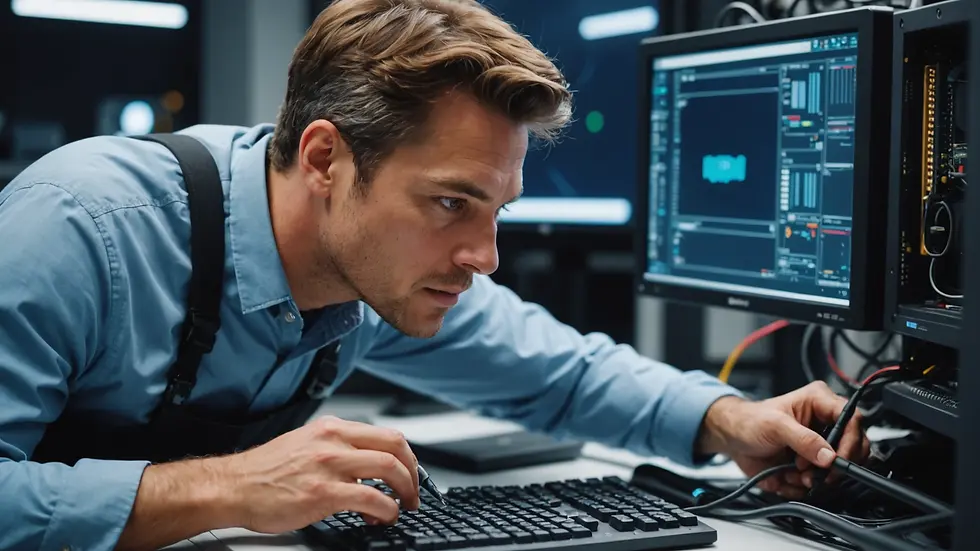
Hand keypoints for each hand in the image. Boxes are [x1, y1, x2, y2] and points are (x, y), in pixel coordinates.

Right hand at [219, 416, 419, 532]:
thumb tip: (365, 468)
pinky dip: (386, 510)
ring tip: (402, 506)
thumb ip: (336, 450)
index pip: (386, 434)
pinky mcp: (323, 492)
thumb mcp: (305, 445)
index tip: (410, 473)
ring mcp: (329, 465)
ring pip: (389, 468)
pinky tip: (381, 518)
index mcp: (331, 429)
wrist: (232, 487)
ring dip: (405, 491)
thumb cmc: (263, 472)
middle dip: (413, 472)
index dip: (407, 457)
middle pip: (395, 446)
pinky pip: (371, 499)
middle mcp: (333, 441)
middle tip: (413, 492)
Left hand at [698, 381, 869, 498]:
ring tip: (793, 473)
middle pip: (853, 447)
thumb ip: (803, 440)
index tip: (837, 460)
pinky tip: (787, 476)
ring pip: (838, 469)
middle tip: (813, 473)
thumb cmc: (749, 421)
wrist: (732, 438)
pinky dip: (804, 485)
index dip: (850, 441)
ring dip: (816, 478)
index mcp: (819, 402)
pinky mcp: (811, 464)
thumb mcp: (775, 426)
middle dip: (833, 466)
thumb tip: (828, 457)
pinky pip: (820, 482)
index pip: (852, 419)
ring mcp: (819, 446)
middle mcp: (824, 423)